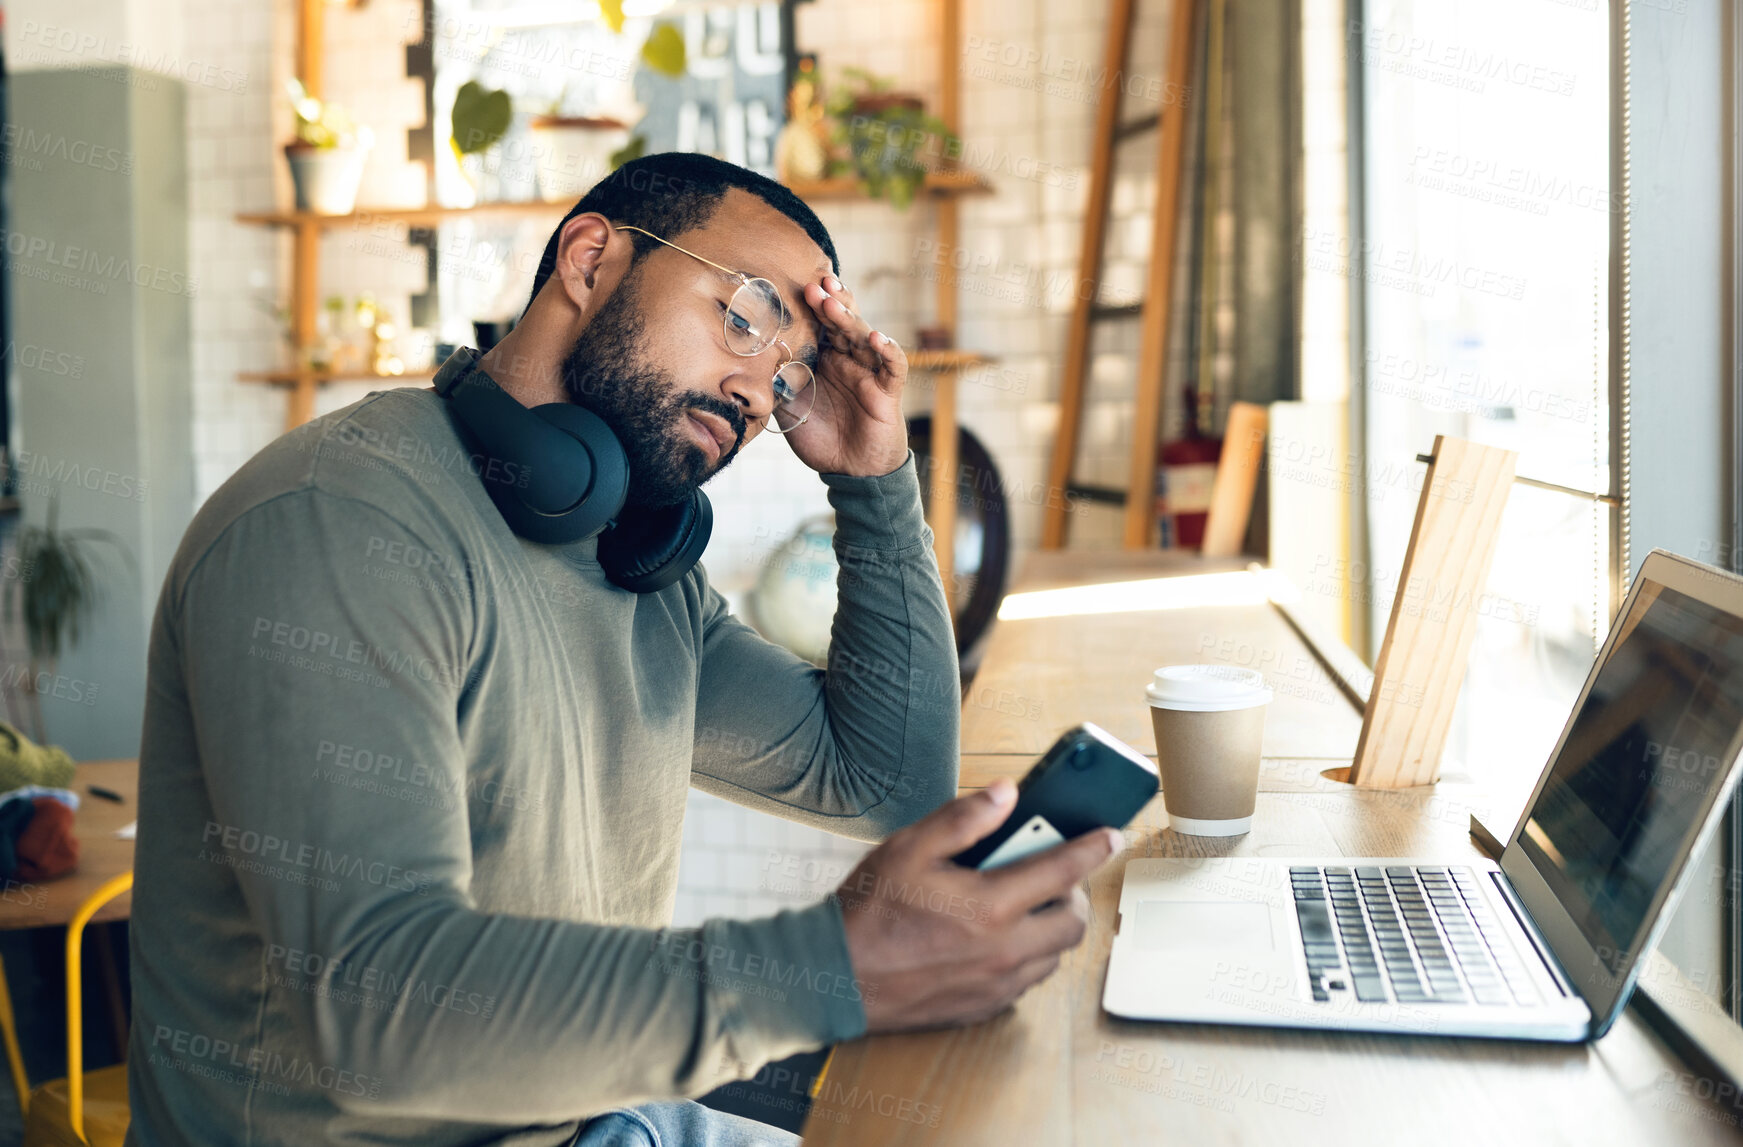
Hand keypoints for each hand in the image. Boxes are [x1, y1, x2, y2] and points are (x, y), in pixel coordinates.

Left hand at [781, 275, 910, 478]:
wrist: (852, 471)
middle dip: (828, 302)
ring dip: (849, 317)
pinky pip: (893, 364)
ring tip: (833, 302)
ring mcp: (870, 370)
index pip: (819, 324)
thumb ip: (775, 383)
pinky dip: (887, 348)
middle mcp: (849, 358)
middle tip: (813, 286)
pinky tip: (876, 337)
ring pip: (863, 335)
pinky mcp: (888, 388)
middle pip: (842, 321)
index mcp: (826, 358)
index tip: (793, 287)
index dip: (811, 306)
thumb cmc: (822, 437)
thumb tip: (745, 363)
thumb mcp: (789, 408)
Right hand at [834, 778, 1121, 1032]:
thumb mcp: (909, 847)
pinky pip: (1027, 981)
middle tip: (1052, 876)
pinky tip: (999, 939)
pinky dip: (1027, 956)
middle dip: (1073, 895)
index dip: (1092, 848)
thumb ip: (964, 818)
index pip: (1062, 870)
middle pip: (1072, 923)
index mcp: (990, 906)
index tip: (1110, 835)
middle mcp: (1004, 950)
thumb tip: (1007, 794)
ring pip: (1054, 956)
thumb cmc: (869, 911)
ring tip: (1023, 906)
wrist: (837, 978)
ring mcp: (997, 984)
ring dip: (1050, 928)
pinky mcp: (985, 1007)